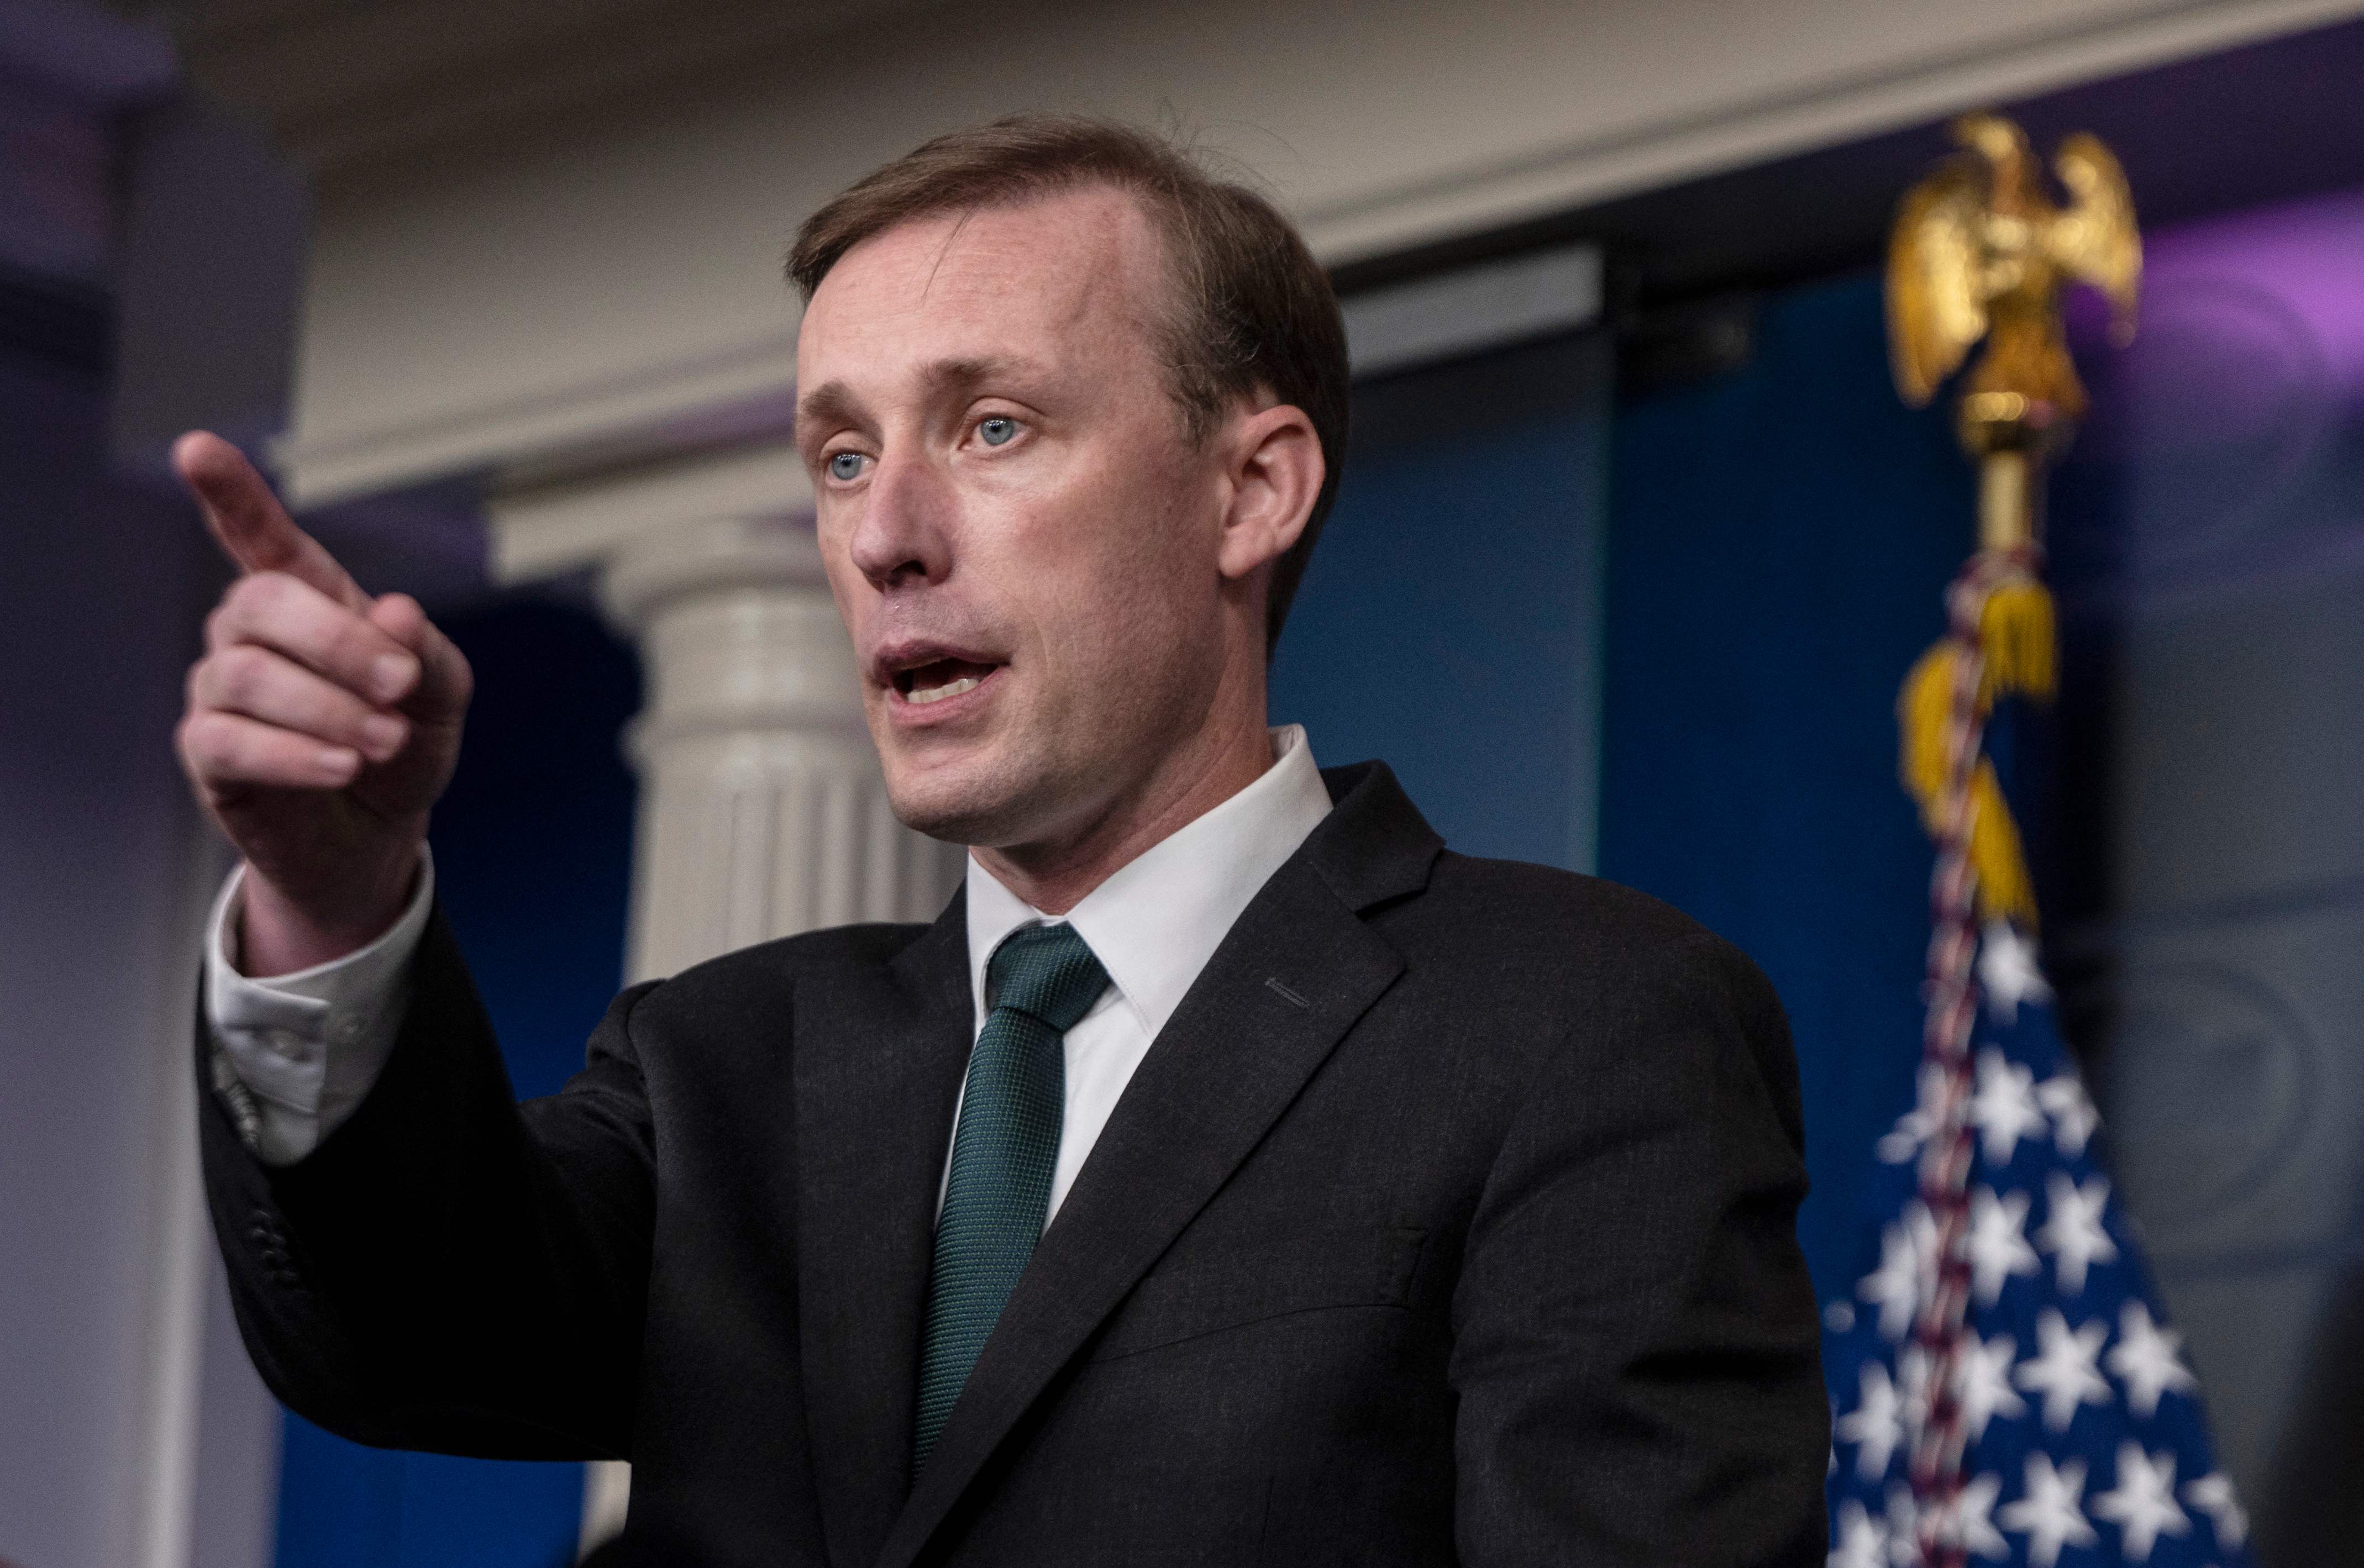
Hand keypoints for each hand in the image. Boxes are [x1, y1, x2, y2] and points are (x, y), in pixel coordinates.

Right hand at [173, 432, 472, 974]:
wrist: (378, 831)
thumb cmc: (403, 744)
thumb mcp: (441, 696)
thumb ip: (426, 651)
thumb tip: (396, 612)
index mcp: (308, 598)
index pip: (259, 535)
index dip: (230, 493)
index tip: (197, 448)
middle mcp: (251, 633)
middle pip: (261, 602)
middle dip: (337, 641)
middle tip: (400, 685)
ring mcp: (221, 689)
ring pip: (248, 676)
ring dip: (329, 709)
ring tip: (387, 741)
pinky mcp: (209, 751)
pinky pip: (229, 739)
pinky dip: (295, 752)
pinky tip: (344, 766)